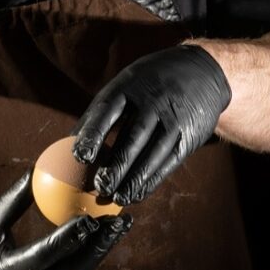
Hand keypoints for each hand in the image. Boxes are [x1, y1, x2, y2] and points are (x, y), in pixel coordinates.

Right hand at [0, 172, 131, 269]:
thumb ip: (12, 202)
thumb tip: (36, 170)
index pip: (45, 255)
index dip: (69, 238)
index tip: (90, 217)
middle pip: (74, 269)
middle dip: (100, 246)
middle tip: (119, 221)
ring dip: (103, 248)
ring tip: (122, 223)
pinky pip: (76, 269)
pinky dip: (92, 250)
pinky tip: (106, 229)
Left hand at [72, 44, 230, 205]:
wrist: (202, 71)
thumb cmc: (148, 84)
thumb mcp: (126, 84)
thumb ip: (100, 113)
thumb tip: (68, 143)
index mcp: (130, 86)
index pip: (107, 111)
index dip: (93, 133)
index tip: (79, 156)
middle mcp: (153, 101)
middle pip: (133, 138)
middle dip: (116, 165)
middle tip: (100, 186)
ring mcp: (173, 119)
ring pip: (153, 154)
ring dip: (134, 179)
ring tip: (117, 198)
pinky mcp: (189, 136)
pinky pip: (169, 162)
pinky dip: (152, 180)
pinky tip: (137, 194)